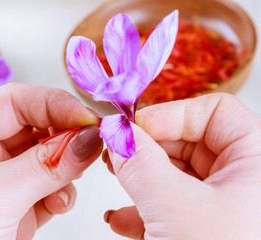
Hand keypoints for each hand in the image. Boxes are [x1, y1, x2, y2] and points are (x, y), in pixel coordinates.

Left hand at [0, 83, 102, 239]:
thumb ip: (46, 165)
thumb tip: (90, 138)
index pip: (14, 101)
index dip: (54, 104)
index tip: (87, 119)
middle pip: (37, 126)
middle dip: (65, 137)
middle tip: (90, 146)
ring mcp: (3, 176)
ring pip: (49, 155)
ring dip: (65, 167)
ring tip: (66, 184)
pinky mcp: (19, 200)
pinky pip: (51, 183)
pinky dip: (62, 192)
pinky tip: (56, 205)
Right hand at [103, 93, 260, 238]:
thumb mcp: (174, 206)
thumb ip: (140, 163)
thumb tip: (115, 131)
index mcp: (256, 163)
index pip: (214, 112)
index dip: (169, 114)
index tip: (131, 127)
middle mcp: (244, 182)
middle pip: (190, 142)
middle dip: (147, 147)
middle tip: (117, 152)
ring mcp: (225, 207)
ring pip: (177, 175)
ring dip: (141, 178)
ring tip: (116, 178)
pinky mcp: (207, 230)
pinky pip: (173, 206)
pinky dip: (145, 208)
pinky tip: (123, 218)